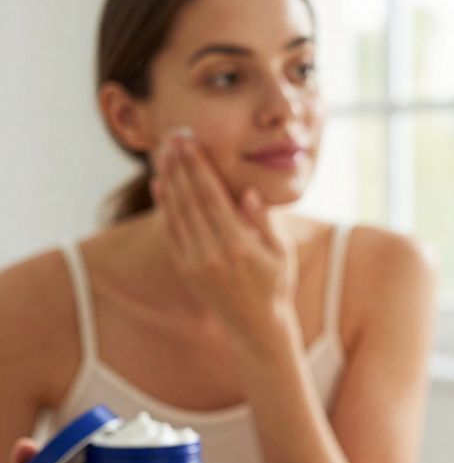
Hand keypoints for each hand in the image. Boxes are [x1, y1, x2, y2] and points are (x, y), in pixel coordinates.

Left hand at [150, 128, 298, 349]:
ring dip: (169, 179)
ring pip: (177, 213)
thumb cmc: (275, 285)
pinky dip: (164, 207)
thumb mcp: (281, 253)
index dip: (199, 168)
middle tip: (173, 136)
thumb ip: (265, 222)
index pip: (213, 197)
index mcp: (239, 245)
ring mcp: (195, 262)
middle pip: (191, 200)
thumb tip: (248, 193)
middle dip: (181, 165)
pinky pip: (171, 232)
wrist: (255, 326)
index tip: (190, 143)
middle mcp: (212, 253)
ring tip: (165, 152)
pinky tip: (162, 185)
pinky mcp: (185, 269)